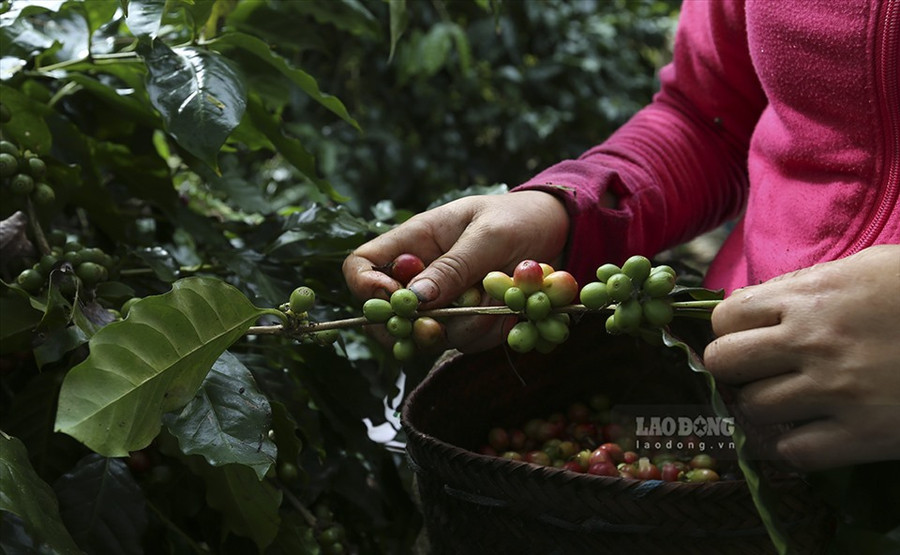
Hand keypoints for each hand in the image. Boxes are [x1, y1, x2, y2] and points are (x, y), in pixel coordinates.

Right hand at [342, 191, 569, 351]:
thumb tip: (415, 299)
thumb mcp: (488, 235)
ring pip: (431, 335)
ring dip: (467, 325)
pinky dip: (490, 331)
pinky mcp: (470, 321)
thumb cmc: (520, 218)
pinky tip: (512, 310)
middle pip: (388, 316)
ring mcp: (445, 302)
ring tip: (500, 299)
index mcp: (415, 241)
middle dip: (411, 328)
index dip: (366, 289)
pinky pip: (466, 342)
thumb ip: (453, 266)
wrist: (562, 232)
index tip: (395, 302)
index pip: (362, 266)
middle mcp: (423, 275)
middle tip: (437, 330)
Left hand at [704, 244, 899, 469]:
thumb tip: (762, 301)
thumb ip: (807, 284)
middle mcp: (812, 342)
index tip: (744, 338)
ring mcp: (835, 391)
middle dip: (732, 369)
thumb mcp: (867, 269)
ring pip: (753, 409)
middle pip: (725, 363)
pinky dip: (791, 446)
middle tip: (754, 373)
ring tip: (782, 403)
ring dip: (761, 408)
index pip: (726, 317)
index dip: (729, 330)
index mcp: (810, 296)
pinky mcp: (864, 435)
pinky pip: (794, 452)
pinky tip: (805, 434)